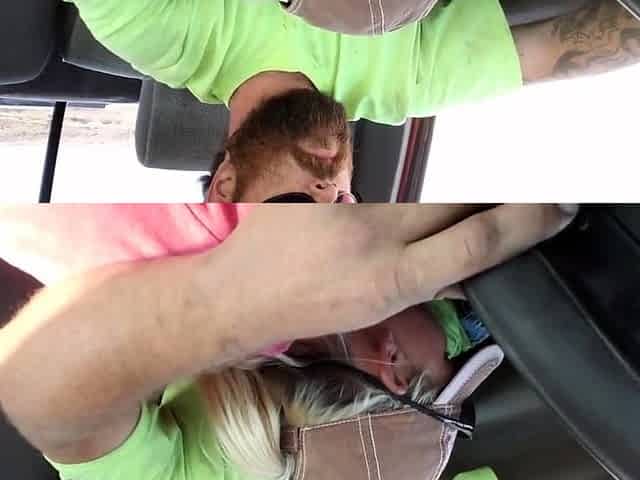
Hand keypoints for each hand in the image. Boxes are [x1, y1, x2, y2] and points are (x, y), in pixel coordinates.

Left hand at [212, 204, 576, 346]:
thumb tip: (473, 267)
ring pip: (422, 177)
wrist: (242, 292)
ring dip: (440, 185)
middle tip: (500, 192)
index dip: (524, 222)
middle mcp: (370, 235)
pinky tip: (386, 188)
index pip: (475, 242)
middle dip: (488, 191)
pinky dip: (395, 175)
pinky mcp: (317, 178)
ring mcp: (342, 201)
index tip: (554, 206)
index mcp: (390, 280)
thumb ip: (429, 285)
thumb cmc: (311, 310)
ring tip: (433, 196)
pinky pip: (378, 165)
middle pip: (455, 196)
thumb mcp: (377, 311)